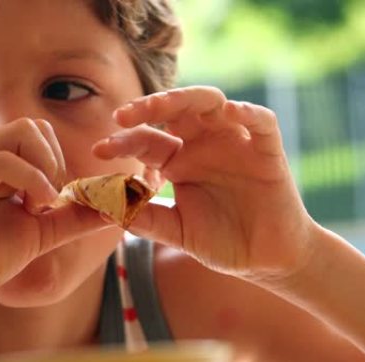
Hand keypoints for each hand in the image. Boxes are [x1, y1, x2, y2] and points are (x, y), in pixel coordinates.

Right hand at [0, 118, 108, 304]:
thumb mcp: (44, 231)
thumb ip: (75, 216)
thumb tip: (114, 207)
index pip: (39, 133)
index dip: (57, 160)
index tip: (56, 199)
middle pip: (34, 125)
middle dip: (54, 160)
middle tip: (50, 200)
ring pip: (22, 132)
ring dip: (44, 168)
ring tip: (39, 205)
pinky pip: (5, 159)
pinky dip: (31, 180)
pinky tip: (33, 208)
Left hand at [93, 87, 316, 279]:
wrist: (266, 259)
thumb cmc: (220, 242)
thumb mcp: (176, 231)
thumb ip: (145, 219)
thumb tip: (103, 209)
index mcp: (177, 161)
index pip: (146, 142)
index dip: (123, 143)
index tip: (99, 151)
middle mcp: (201, 144)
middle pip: (173, 111)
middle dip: (147, 108)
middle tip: (121, 116)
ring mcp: (234, 142)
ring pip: (210, 103)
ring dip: (185, 99)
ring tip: (160, 105)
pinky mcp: (266, 148)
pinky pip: (260, 121)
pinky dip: (247, 112)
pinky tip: (230, 111)